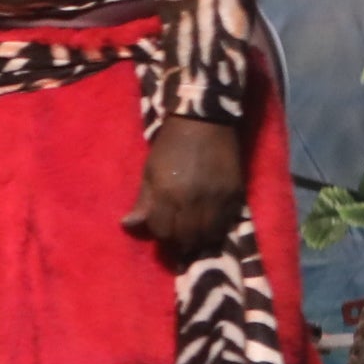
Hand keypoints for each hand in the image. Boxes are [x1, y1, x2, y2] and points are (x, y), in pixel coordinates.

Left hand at [125, 115, 244, 256]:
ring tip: (194, 230)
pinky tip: (210, 221)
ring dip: (200, 238)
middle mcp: (192, 200)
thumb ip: (143, 201)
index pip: (163, 231)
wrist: (204, 123)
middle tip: (178, 234)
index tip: (161, 227)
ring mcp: (217, 199)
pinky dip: (218, 228)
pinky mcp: (236, 195)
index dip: (160, 233)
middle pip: (187, 238)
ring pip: (209, 235)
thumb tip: (127, 225)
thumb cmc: (170, 146)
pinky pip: (227, 223)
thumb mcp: (150, 171)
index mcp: (166, 193)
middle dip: (180, 240)